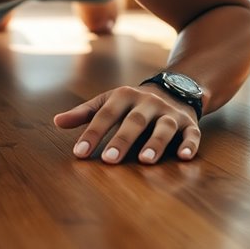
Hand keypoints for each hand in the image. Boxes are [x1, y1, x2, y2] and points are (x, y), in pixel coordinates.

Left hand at [53, 85, 200, 164]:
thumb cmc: (132, 103)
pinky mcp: (189, 123)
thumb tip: (57, 122)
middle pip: (134, 121)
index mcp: (124, 95)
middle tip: (109, 160)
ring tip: (145, 160)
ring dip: (156, 142)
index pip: (105, 115)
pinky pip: (192, 134)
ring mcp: (170, 113)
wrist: (174, 89)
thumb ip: (84, 113)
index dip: (92, 133)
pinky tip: (184, 157)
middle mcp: (148, 102)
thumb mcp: (108, 102)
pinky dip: (189, 144)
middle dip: (122, 140)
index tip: (79, 153)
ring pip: (164, 127)